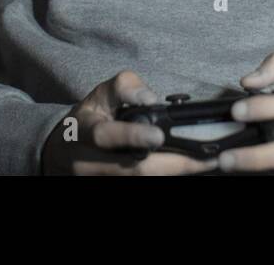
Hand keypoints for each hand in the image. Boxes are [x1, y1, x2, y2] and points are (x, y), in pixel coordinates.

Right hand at [40, 70, 220, 175]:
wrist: (65, 151)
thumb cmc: (90, 116)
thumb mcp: (100, 93)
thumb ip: (126, 88)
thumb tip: (152, 99)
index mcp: (84, 131)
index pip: (104, 135)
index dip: (131, 136)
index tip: (159, 135)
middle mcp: (89, 162)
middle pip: (134, 170)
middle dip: (172, 165)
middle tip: (206, 158)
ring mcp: (101, 180)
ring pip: (141, 180)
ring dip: (176, 172)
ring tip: (207, 162)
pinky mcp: (114, 185)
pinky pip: (141, 183)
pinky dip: (169, 175)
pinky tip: (191, 167)